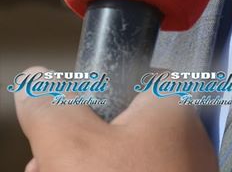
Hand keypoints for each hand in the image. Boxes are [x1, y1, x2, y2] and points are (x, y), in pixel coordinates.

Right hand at [15, 66, 218, 171]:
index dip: (89, 99)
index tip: (58, 124)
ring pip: (124, 165)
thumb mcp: (73, 146)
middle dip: (74, 151)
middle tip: (43, 167)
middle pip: (118, 130)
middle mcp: (186, 139)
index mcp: (173, 107)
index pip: (130, 82)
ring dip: (81, 171)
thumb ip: (51, 108)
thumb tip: (34, 80)